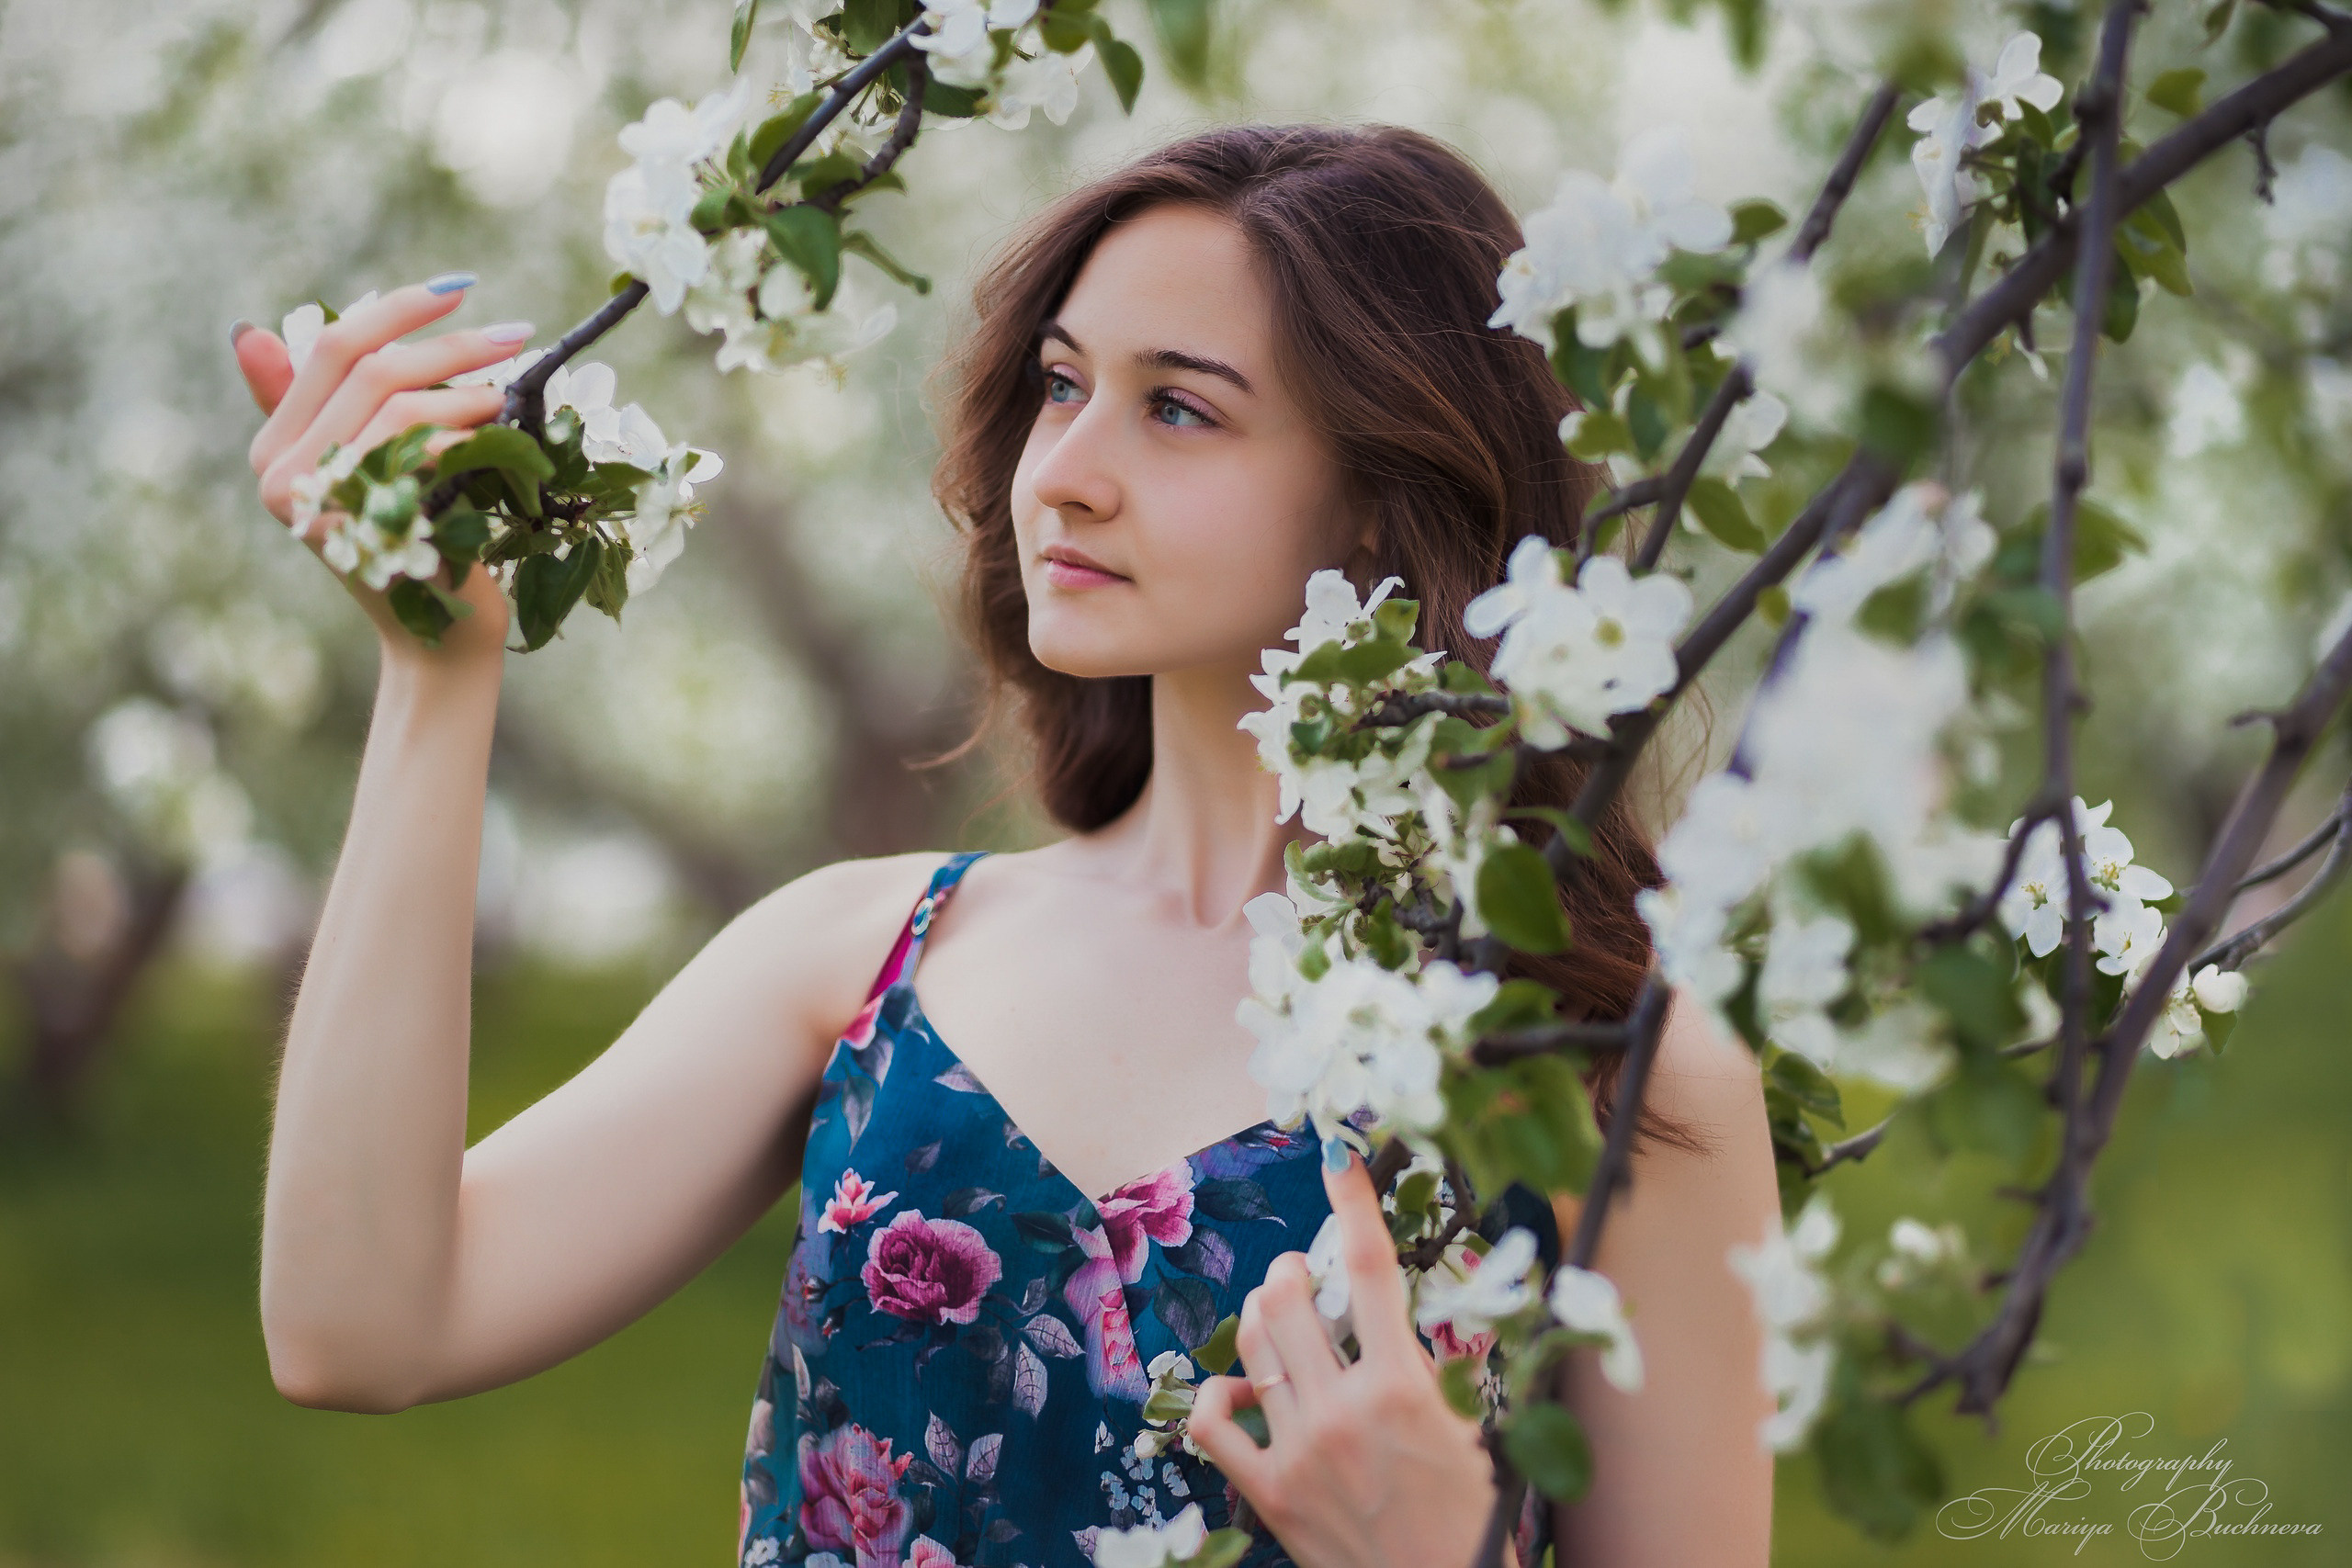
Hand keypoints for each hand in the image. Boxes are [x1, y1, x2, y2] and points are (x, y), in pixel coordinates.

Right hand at [235, 278, 530, 665]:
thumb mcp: (374, 466)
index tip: (461, 289)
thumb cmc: (419, 543)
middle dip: (449, 342)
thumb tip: (252, 329)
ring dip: (466, 387)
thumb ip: (331, 404)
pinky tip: (500, 434)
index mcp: (276, 445)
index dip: (399, 308)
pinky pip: (419, 451)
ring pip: (396, 403)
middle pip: (368, 367)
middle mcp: (279, 471)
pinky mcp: (357, 528)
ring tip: (510, 394)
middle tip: (514, 334)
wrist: (441, 639)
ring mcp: (315, 502)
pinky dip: (465, 435)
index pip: (333, 346)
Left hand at [1187, 1145, 1505, 1567]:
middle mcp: (1343, 1410)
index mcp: (1402, 1386)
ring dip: (1261, 1316)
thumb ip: (1418, 1367)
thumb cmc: (1466, 1516)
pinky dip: (1219, 1393)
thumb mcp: (1461, 1427)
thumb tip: (1378, 1318)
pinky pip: (1211, 1421)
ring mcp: (1299, 1451)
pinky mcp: (1268, 1492)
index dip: (1352, 1203)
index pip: (1370, 1269)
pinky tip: (1242, 1390)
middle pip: (1287, 1300)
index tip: (1339, 1158)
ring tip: (1277, 1317)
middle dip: (1290, 1272)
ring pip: (1251, 1346)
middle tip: (1299, 1274)